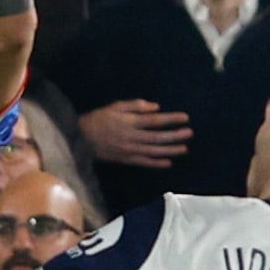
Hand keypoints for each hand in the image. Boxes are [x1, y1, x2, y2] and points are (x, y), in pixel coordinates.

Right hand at [78, 98, 193, 166]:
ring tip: (184, 148)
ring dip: (169, 150)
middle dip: (174, 135)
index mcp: (129, 122)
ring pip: (152, 151)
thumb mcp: (115, 106)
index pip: (154, 121)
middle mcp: (131, 137)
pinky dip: (155, 163)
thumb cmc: (99, 118)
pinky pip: (142, 162)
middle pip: (156, 137)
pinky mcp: (124, 159)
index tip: (185, 118)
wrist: (80, 137)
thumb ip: (136, 106)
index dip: (170, 119)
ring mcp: (128, 150)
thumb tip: (156, 107)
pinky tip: (168, 163)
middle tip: (189, 133)